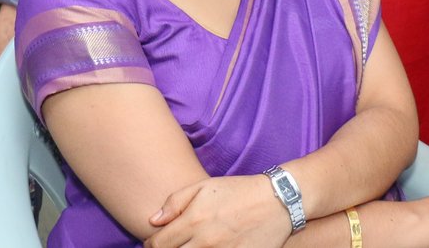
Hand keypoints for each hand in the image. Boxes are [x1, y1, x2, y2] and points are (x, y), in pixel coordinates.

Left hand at [146, 174, 291, 247]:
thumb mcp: (204, 187)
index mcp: (194, 220)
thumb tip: (153, 221)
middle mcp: (205, 241)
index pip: (159, 244)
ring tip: (191, 246)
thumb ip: (175, 202)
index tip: (153, 244)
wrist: (276, 201)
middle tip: (172, 246)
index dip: (151, 245)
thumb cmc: (237, 191)